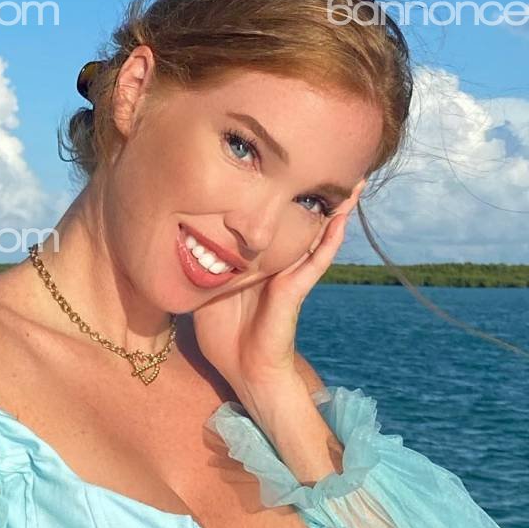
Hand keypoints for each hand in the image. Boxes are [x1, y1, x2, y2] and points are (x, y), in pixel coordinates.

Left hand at [191, 177, 365, 399]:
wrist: (242, 369)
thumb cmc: (223, 334)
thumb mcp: (205, 289)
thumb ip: (200, 263)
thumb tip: (176, 236)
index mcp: (259, 261)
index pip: (272, 221)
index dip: (281, 194)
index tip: (285, 160)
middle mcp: (280, 264)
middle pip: (302, 221)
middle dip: (314, 193)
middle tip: (330, 158)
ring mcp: (291, 275)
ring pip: (318, 235)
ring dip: (336, 209)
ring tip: (352, 180)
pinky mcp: (296, 289)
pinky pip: (317, 260)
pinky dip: (330, 239)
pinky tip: (342, 218)